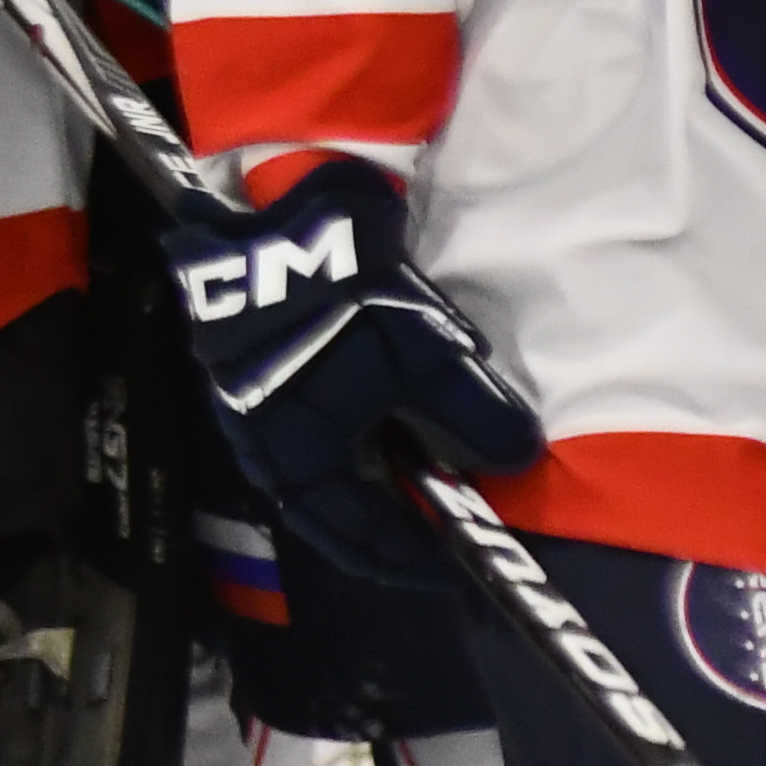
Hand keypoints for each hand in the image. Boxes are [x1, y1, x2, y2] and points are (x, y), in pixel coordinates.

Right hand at [165, 157, 543, 589]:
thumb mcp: (429, 360)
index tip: (455, 555)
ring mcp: (249, 398)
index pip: (355, 537)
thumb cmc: (352, 300)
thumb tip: (515, 461)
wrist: (283, 209)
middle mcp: (261, 442)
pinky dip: (349, 422)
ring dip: (368, 463)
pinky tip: (381, 399)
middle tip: (439, 505)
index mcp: (296, 460)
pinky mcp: (252, 355)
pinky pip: (307, 414)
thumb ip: (475, 419)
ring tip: (419, 450)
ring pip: (317, 456)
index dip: (409, 554)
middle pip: (332, 502)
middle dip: (387, 509)